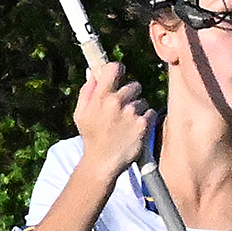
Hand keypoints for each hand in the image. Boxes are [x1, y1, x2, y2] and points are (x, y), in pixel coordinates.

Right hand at [72, 60, 151, 176]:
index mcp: (100, 97)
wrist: (103, 162)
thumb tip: (92, 71)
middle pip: (134, 85)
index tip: (119, 74)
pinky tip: (135, 129)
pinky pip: (150, 112)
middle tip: (123, 108)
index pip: (114, 68)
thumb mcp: (81, 113)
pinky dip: (145, 119)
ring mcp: (131, 113)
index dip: (118, 69)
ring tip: (127, 123)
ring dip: (138, 109)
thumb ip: (87, 90)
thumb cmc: (92, 136)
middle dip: (130, 94)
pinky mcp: (143, 124)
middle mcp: (116, 102)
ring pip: (142, 101)